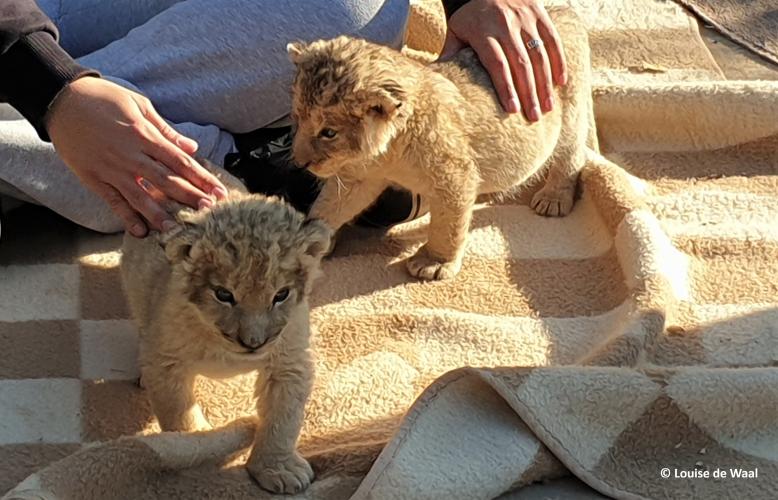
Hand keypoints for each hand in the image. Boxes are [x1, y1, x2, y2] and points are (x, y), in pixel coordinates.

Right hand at [46, 77, 226, 236]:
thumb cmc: (104, 98)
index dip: (201, 178)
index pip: (180, 161)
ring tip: (178, 230)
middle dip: (190, 197)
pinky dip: (126, 217)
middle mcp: (130, 155)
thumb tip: (192, 148)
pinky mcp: (93, 178)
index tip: (219, 192)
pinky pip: (113, 201)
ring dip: (160, 214)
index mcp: (144, 135)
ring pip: (141, 196)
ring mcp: (111, 168)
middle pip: (166, 180)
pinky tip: (140, 232)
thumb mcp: (139, 105)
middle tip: (209, 213)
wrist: (60, 98)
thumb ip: (166, 130)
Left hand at [440, 0, 566, 120]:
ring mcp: (525, 18)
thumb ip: (451, 55)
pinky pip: (553, 40)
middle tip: (534, 118)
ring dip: (545, 83)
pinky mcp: (539, 14)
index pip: (497, 64)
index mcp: (483, 31)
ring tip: (548, 107)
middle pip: (521, 63)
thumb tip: (436, 84)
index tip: (512, 110)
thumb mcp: (456, 30)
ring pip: (539, 54)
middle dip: (529, 92)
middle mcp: (506, 24)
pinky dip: (559, 61)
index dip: (506, 87)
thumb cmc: (470, 15)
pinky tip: (561, 83)